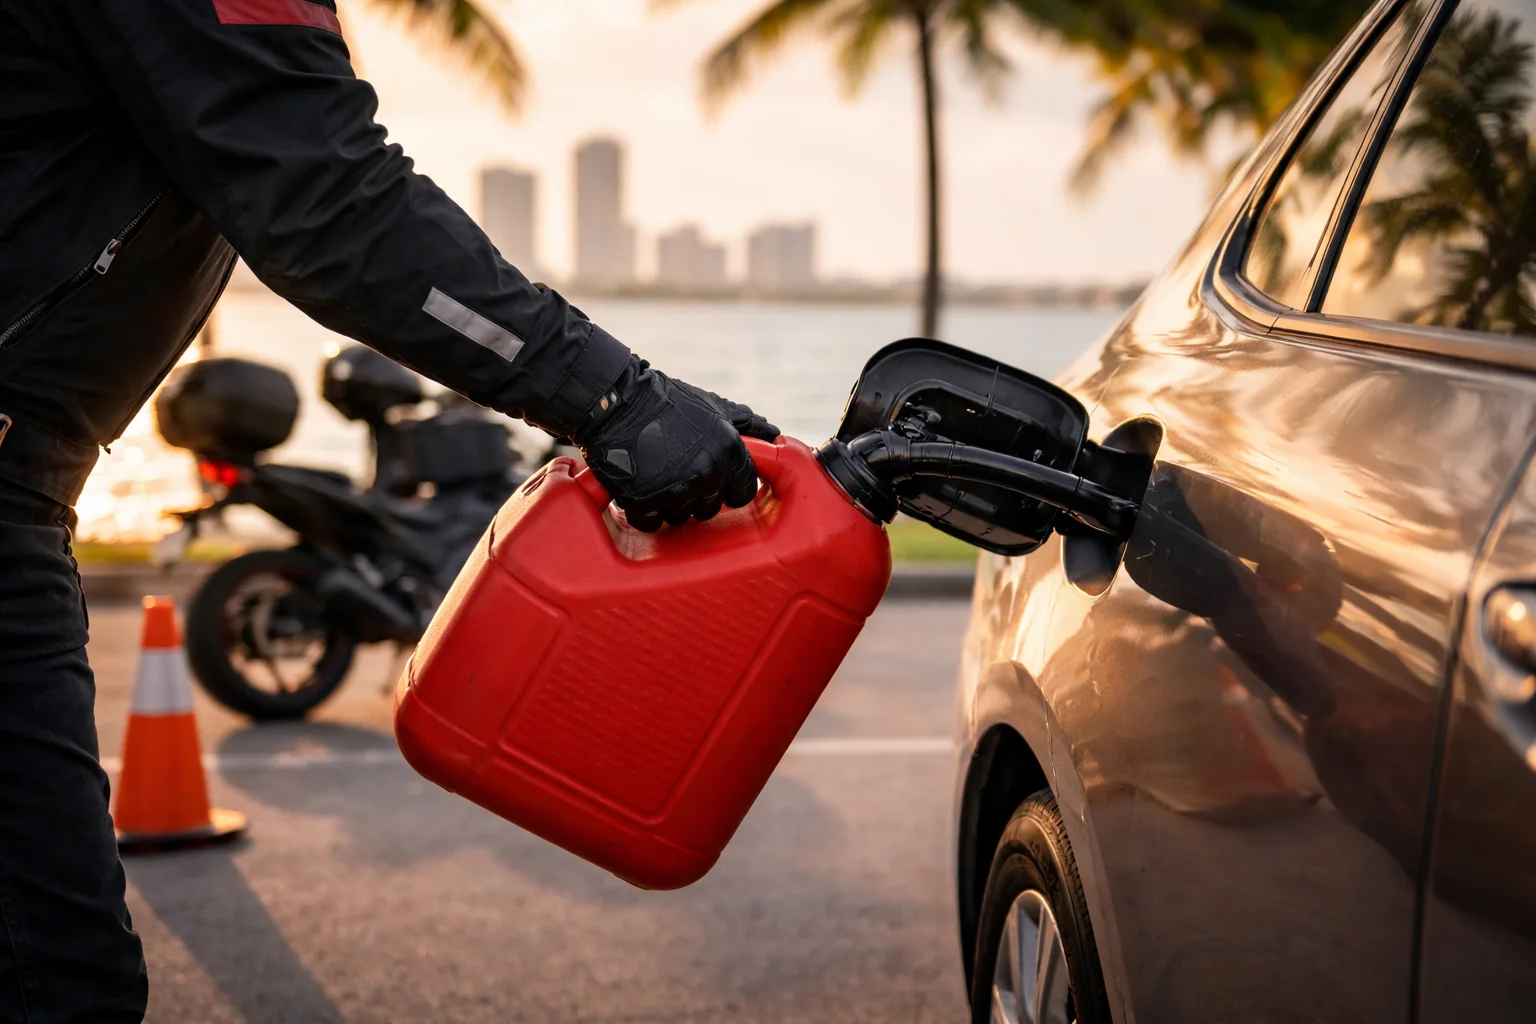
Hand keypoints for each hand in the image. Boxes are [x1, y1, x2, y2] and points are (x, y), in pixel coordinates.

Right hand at [575, 359, 779, 531]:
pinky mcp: (645, 501)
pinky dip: (642, 510)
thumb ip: (746, 423)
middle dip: (695, 495)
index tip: (708, 478)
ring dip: (668, 503)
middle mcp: (708, 472)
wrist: (616, 402)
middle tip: (675, 472)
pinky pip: (651, 523)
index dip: (725, 487)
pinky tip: (638, 486)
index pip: (742, 492)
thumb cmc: (666, 402)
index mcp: (730, 451)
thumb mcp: (711, 406)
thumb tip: (776, 435)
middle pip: (710, 508)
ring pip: (681, 517)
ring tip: (655, 475)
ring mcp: (677, 489)